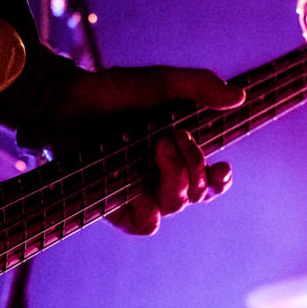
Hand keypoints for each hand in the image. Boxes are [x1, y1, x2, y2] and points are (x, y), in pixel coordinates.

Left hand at [42, 65, 243, 234]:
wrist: (68, 101)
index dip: (220, 181)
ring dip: (175, 180)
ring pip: (173, 207)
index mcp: (176, 153)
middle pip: (196, 194)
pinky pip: (143, 224)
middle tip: (172, 137)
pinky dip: (149, 211)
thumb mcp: (161, 83)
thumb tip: (239, 98)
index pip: (209, 180)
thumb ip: (200, 87)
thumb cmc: (113, 92)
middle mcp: (159, 177)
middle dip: (193, 166)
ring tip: (157, 148)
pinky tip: (144, 192)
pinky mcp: (114, 204)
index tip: (222, 167)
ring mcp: (137, 192)